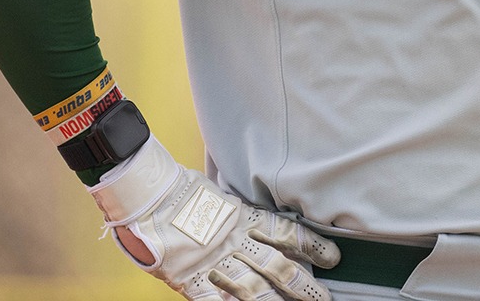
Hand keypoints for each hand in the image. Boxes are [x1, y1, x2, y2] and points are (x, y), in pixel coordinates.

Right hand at [87, 135, 340, 299]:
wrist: (145, 191)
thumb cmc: (177, 189)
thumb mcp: (216, 196)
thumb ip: (237, 213)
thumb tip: (258, 221)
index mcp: (241, 218)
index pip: (285, 232)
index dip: (312, 245)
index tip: (334, 257)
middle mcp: (233, 241)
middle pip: (276, 266)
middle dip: (304, 285)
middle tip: (326, 298)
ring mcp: (212, 260)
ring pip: (252, 287)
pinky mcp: (189, 276)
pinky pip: (212, 299)